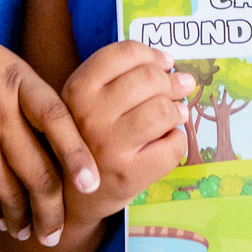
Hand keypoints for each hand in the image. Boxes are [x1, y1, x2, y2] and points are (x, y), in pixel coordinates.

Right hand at [0, 24, 98, 245]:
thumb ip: (28, 93)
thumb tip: (59, 129)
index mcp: (16, 82)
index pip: (58, 121)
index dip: (78, 156)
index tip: (92, 185)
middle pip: (37, 172)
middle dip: (51, 211)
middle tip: (57, 233)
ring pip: (7, 192)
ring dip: (22, 219)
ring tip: (31, 233)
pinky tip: (1, 222)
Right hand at [61, 41, 194, 224]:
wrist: (71, 198)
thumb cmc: (85, 139)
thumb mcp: (83, 102)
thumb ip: (116, 79)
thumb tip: (170, 65)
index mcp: (77, 89)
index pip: (124, 53)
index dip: (153, 55)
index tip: (165, 63)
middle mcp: (89, 115)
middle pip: (148, 79)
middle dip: (172, 81)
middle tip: (181, 87)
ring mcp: (108, 147)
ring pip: (162, 111)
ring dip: (177, 110)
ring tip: (177, 114)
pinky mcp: (127, 175)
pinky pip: (171, 147)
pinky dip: (179, 140)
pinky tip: (169, 140)